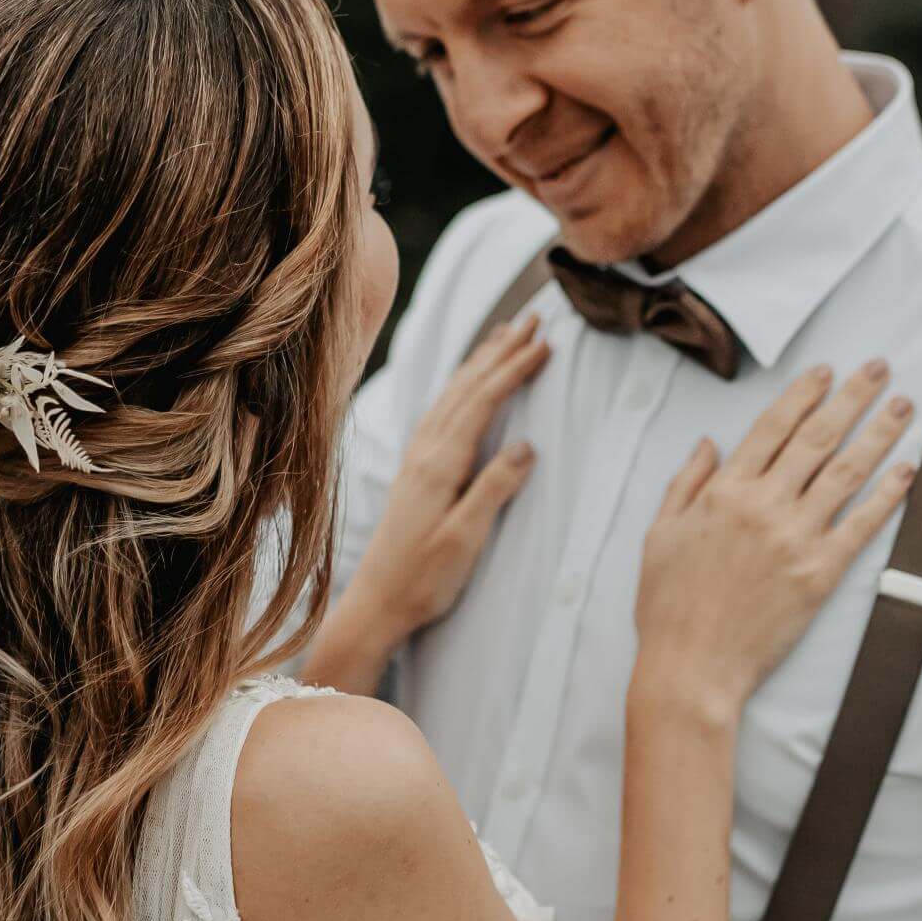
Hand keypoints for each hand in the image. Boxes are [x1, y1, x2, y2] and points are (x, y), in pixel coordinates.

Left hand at [308, 314, 552, 692]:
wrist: (376, 603)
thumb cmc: (423, 579)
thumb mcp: (464, 539)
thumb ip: (494, 489)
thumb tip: (528, 445)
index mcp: (439, 465)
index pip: (482, 402)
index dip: (513, 369)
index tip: (545, 342)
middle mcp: (424, 453)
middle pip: (466, 387)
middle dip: (501, 350)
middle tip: (533, 317)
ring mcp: (414, 459)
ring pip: (451, 395)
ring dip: (479, 361)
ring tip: (504, 334)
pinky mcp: (412, 471)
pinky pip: (439, 411)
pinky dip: (459, 386)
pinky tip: (464, 383)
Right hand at [633, 359, 914, 717]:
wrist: (692, 668)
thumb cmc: (668, 605)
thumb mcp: (660, 534)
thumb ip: (686, 483)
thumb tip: (709, 443)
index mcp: (724, 492)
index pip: (772, 427)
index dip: (803, 394)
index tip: (827, 371)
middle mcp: (764, 506)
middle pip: (817, 438)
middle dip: (852, 397)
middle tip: (879, 368)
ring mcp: (795, 539)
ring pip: (846, 473)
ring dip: (879, 434)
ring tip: (904, 406)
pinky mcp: (820, 574)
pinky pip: (861, 526)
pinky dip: (887, 495)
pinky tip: (908, 470)